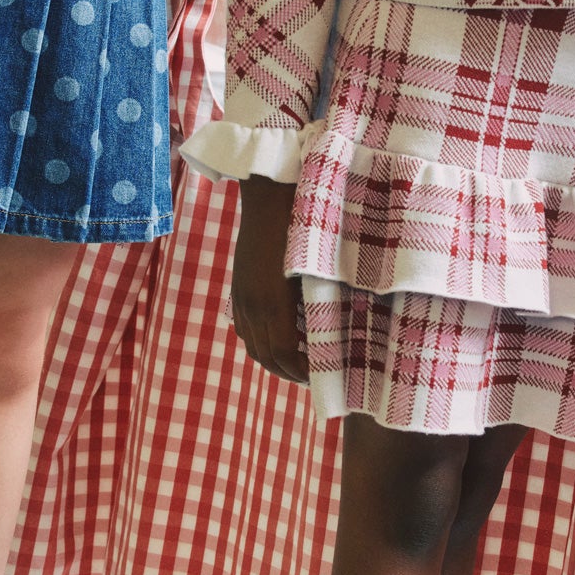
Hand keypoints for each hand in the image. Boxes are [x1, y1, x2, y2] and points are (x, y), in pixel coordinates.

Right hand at [231, 177, 306, 380]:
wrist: (270, 197)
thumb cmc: (305, 227)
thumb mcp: (317, 268)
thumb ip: (321, 303)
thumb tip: (336, 332)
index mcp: (274, 302)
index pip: (284, 355)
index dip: (302, 373)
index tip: (321, 376)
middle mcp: (252, 305)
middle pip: (266, 357)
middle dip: (289, 372)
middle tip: (313, 376)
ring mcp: (241, 297)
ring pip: (253, 346)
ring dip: (274, 360)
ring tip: (297, 361)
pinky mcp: (237, 289)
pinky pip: (244, 329)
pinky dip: (261, 342)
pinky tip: (279, 338)